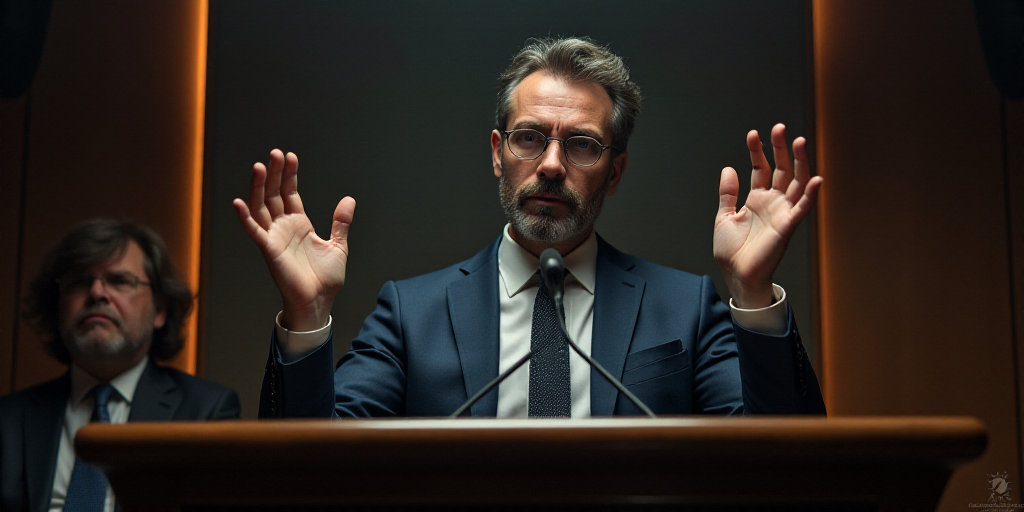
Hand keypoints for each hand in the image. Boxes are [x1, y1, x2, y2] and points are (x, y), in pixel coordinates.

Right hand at [233, 149, 355, 330]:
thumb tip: (349, 199)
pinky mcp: (268, 250)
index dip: (289, 175)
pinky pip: (253, 231)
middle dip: (274, 174)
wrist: (319, 301)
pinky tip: (239, 202)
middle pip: (274, 194)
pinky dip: (245, 217)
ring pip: (261, 207)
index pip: (290, 193)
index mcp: (299, 224)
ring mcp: (274, 238)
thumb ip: (341, 222)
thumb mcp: (338, 245)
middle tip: (275, 154)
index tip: (291, 157)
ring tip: (260, 167)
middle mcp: (283, 228)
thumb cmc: (325, 279)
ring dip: (259, 187)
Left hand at [713, 124, 821, 307]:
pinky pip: (802, 208)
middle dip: (781, 148)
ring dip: (800, 162)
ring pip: (796, 182)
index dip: (758, 151)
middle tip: (779, 128)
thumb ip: (728, 193)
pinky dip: (810, 194)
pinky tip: (816, 178)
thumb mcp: (724, 216)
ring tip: (799, 141)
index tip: (753, 134)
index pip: (761, 168)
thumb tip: (729, 168)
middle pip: (781, 169)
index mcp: (757, 199)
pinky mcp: (788, 226)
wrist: (737, 274)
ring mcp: (782, 212)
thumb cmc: (732, 251)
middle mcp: (773, 202)